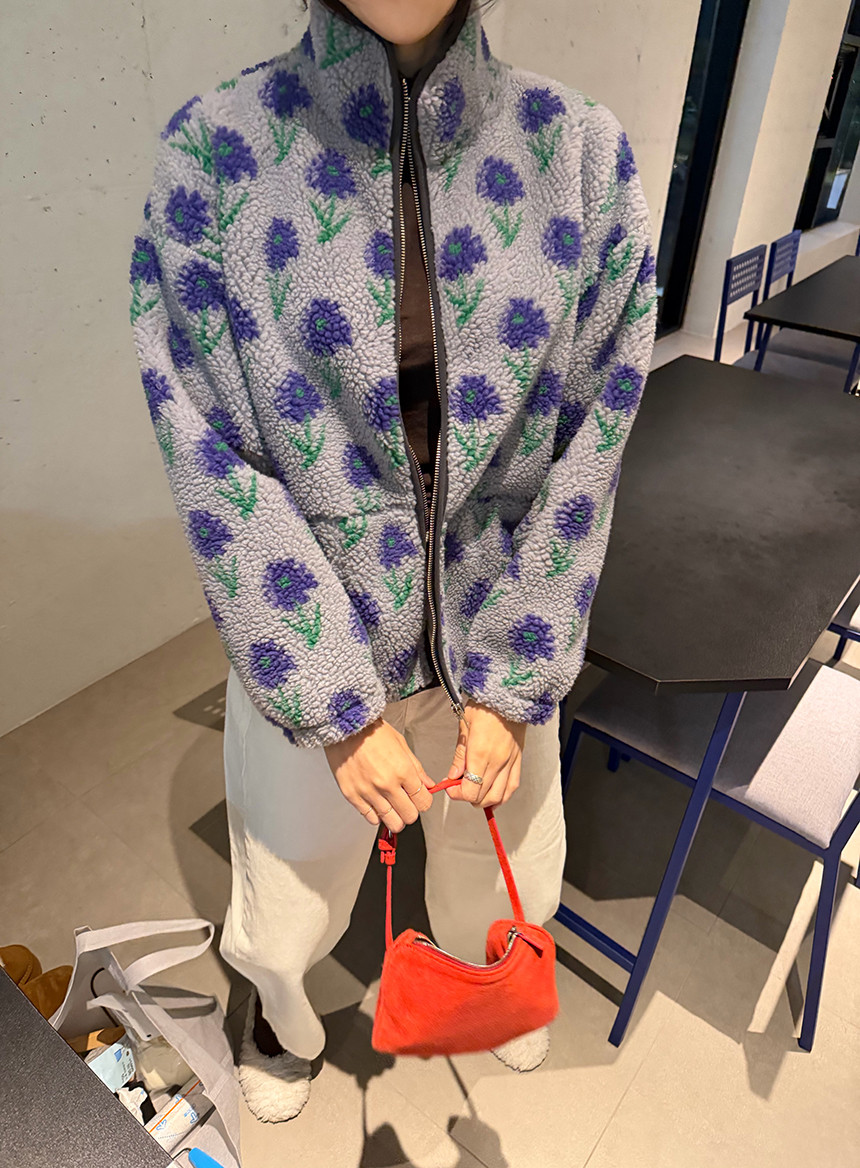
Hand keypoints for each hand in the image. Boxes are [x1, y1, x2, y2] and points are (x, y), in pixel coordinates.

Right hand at [324, 717, 432, 832]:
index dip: (424, 801)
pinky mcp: (352, 795)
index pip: (423, 801)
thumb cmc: (372, 732)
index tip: (420, 798)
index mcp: (402, 770)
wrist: (345, 727)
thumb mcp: (401, 744)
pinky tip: (377, 805)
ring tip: (393, 809)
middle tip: (407, 804)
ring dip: (395, 818)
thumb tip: (428, 784)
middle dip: (411, 812)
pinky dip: (376, 815)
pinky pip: (370, 818)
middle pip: (409, 816)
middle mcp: (386, 784)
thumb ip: (417, 769)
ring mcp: (368, 792)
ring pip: (391, 822)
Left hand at [446, 700, 526, 808]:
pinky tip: (493, 795)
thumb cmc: (485, 707)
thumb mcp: (464, 727)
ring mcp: (510, 762)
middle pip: (483, 796)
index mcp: (481, 753)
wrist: (509, 696)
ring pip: (499, 796)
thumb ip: (459, 756)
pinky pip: (512, 786)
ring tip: (474, 794)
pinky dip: (502, 796)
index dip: (457, 794)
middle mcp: (498, 761)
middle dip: (468, 798)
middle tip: (459, 789)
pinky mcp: (518, 760)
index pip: (470, 789)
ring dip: (485, 801)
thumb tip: (452, 776)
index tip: (450, 788)